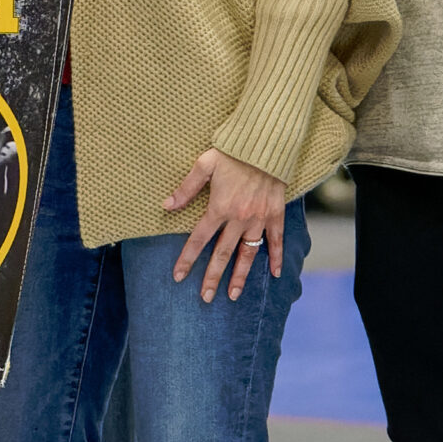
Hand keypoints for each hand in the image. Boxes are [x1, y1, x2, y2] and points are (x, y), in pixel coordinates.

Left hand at [164, 147, 287, 301]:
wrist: (267, 143)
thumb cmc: (233, 151)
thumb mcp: (204, 165)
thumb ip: (186, 188)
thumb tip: (166, 206)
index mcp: (219, 208)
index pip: (199, 240)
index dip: (187, 259)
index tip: (178, 277)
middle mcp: (239, 219)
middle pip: (222, 254)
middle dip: (212, 277)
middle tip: (206, 298)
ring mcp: (259, 218)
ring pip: (248, 254)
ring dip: (240, 276)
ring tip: (233, 295)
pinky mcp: (275, 214)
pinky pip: (276, 240)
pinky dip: (276, 258)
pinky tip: (274, 275)